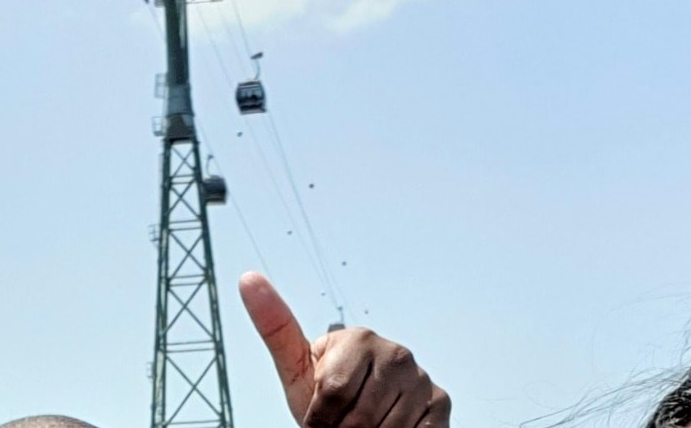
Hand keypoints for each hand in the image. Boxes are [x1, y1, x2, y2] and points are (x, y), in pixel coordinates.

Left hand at [239, 271, 450, 427]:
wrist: (357, 420)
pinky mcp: (441, 405)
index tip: (318, 418)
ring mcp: (422, 379)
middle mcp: (397, 353)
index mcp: (359, 339)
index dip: (318, 421)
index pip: (332, 397)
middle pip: (359, 420)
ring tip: (364, 427)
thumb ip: (275, 327)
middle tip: (341, 425)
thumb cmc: (324, 396)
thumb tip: (248, 278)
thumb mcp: (296, 368)